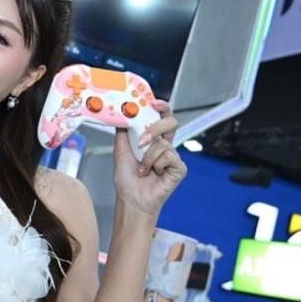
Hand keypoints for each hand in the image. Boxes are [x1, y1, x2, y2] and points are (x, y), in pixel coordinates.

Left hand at [112, 100, 185, 218]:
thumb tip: (122, 113)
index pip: (162, 118)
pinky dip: (155, 165)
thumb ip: (123, 132)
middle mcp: (165, 146)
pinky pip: (168, 156)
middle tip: (142, 140)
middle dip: (156, 127)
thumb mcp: (121, 151)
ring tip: (142, 169)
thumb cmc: (127, 180)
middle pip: (171, 123)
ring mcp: (173, 157)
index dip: (162, 107)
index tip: (154, 102)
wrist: (132, 200)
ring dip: (147, 157)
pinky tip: (152, 174)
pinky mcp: (179, 168)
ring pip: (164, 143)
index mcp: (153, 140)